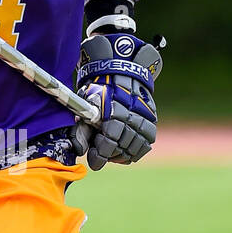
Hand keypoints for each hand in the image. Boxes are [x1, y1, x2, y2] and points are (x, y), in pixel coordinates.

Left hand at [70, 31, 162, 167]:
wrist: (120, 71)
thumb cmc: (99, 90)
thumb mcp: (87, 107)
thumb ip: (81, 130)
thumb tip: (79, 151)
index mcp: (113, 112)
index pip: (109, 143)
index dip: (100, 155)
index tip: (93, 160)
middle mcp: (131, 116)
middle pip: (121, 149)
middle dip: (108, 154)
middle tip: (100, 151)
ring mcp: (144, 119)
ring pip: (134, 149)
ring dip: (121, 154)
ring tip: (112, 150)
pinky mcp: (151, 121)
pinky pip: (146, 145)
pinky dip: (135, 151)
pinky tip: (125, 149)